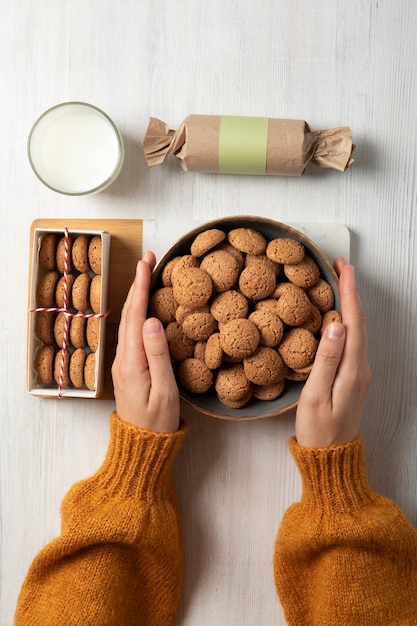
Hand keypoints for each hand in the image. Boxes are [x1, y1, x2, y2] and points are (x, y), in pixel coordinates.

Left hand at [111, 251, 179, 432]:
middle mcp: (123, 359)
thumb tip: (152, 320)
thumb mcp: (165, 390)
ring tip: (147, 275)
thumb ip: (158, 355)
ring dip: (137, 296)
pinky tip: (145, 307)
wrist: (141, 446)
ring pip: (130, 322)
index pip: (136, 315)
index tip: (146, 263)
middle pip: (129, 313)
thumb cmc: (157, 422)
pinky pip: (132, 332)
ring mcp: (123, 363)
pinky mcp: (128, 368)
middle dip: (138, 284)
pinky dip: (138, 312)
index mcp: (131, 361)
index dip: (141, 287)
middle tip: (149, 259)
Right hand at [295, 257, 370, 446]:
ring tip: (339, 283)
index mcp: (353, 368)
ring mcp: (359, 372)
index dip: (349, 293)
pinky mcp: (353, 376)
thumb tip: (335, 325)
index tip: (344, 268)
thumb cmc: (318, 429)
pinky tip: (338, 315)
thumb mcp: (315, 394)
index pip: (353, 322)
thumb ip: (326, 359)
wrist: (331, 455)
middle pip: (359, 321)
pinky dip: (348, 320)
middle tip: (339, 267)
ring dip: (350, 304)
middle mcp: (361, 367)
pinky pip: (354, 340)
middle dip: (351, 291)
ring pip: (358, 329)